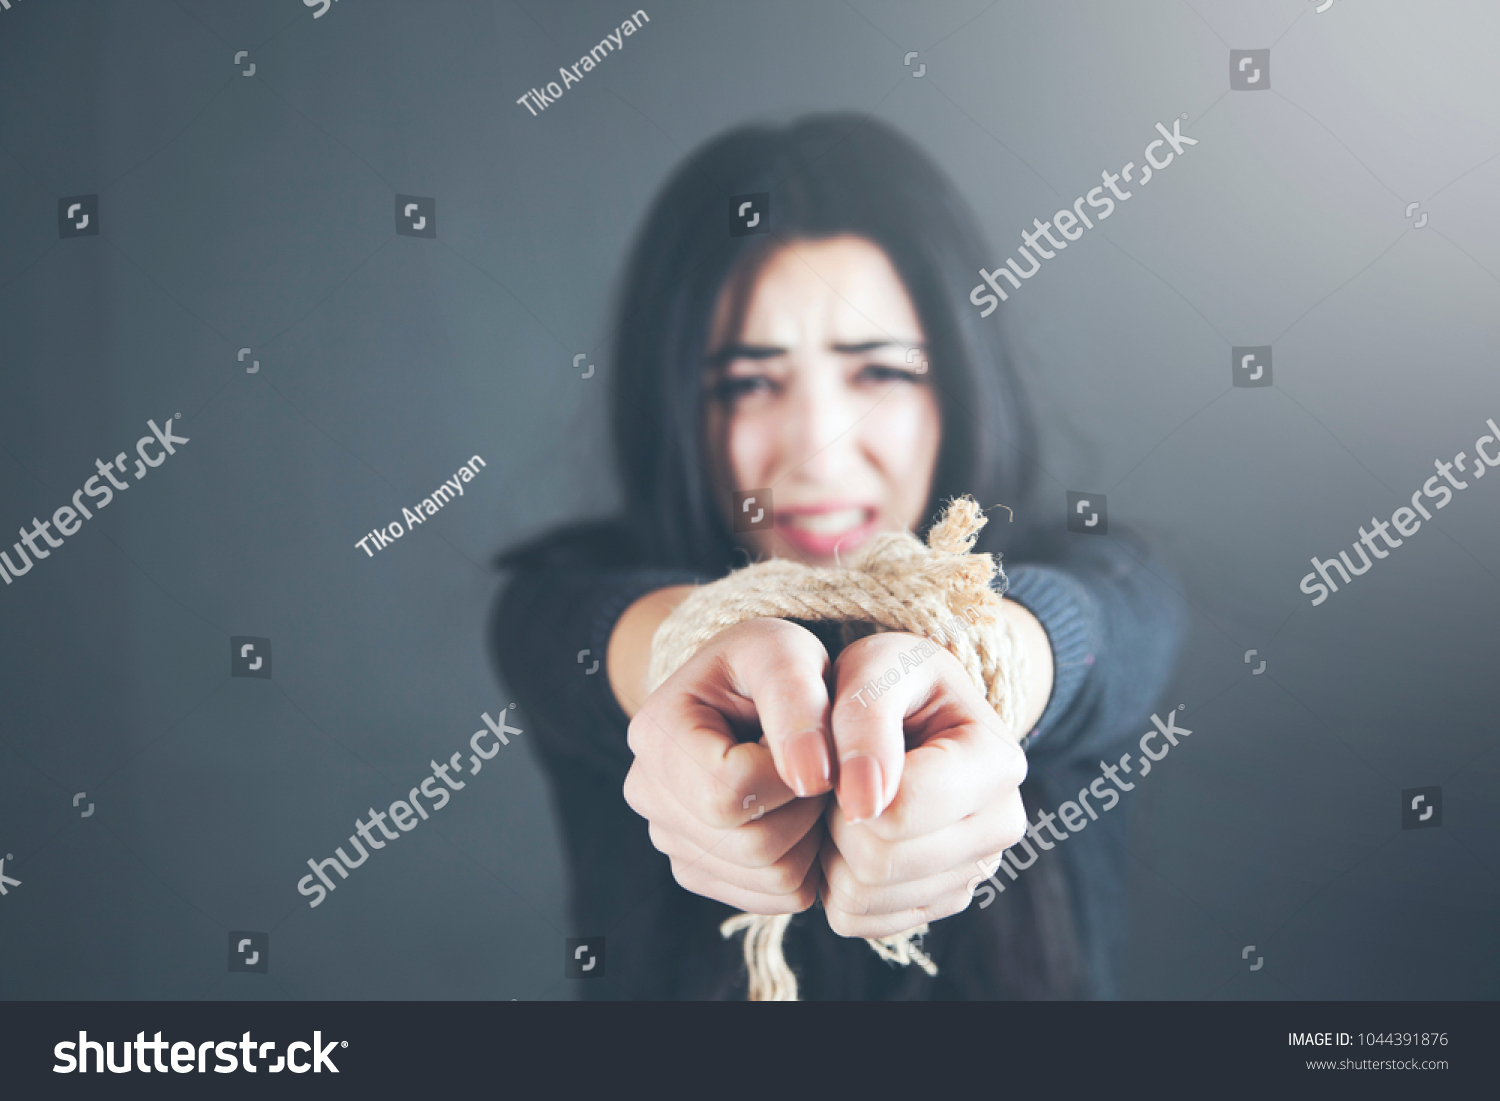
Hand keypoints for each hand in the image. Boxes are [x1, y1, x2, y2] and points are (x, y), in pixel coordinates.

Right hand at [623, 618, 835, 913]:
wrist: (748, 687)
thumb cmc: (766, 664)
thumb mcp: (784, 654)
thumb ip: (798, 704)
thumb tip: (811, 778)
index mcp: (654, 733)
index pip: (730, 790)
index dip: (791, 773)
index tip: (812, 739)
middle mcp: (648, 793)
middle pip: (749, 844)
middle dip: (805, 807)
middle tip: (818, 764)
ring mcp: (669, 838)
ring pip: (767, 876)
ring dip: (810, 835)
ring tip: (805, 783)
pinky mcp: (699, 869)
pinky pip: (772, 897)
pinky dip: (804, 862)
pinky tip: (798, 813)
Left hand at [817, 631, 1029, 937]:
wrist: (913, 706)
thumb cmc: (891, 679)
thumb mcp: (874, 667)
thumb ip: (866, 719)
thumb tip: (864, 803)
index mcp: (997, 761)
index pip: (900, 811)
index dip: (845, 788)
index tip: (839, 755)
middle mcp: (1001, 824)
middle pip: (881, 861)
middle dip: (837, 820)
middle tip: (837, 780)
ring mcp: (975, 870)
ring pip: (866, 898)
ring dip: (832, 852)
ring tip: (843, 803)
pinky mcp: (942, 900)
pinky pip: (861, 921)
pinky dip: (836, 884)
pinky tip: (849, 837)